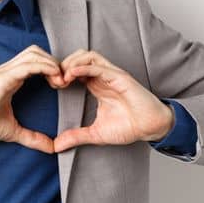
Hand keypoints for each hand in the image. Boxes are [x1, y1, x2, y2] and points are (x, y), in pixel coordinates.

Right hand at [0, 45, 68, 152]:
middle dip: (53, 62)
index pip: (34, 61)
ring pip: (34, 53)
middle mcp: (8, 71)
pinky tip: (53, 79)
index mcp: (10, 79)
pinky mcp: (4, 77)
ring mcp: (5, 72)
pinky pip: (29, 65)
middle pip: (36, 51)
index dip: (50, 68)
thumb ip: (32, 138)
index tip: (60, 85)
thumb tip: (50, 148)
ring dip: (51, 63)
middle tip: (62, 81)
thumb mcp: (12, 131)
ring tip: (59, 80)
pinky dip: (45, 68)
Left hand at [51, 49, 174, 152]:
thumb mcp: (96, 134)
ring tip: (62, 77)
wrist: (151, 128)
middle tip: (54, 80)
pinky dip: (83, 67)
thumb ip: (76, 137)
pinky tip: (72, 74)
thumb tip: (56, 146)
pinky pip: (99, 66)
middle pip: (78, 57)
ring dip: (72, 63)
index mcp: (96, 85)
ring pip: (88, 56)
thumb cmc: (129, 127)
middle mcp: (103, 77)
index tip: (52, 86)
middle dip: (63, 65)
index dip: (60, 74)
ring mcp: (112, 75)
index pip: (74, 69)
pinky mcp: (120, 77)